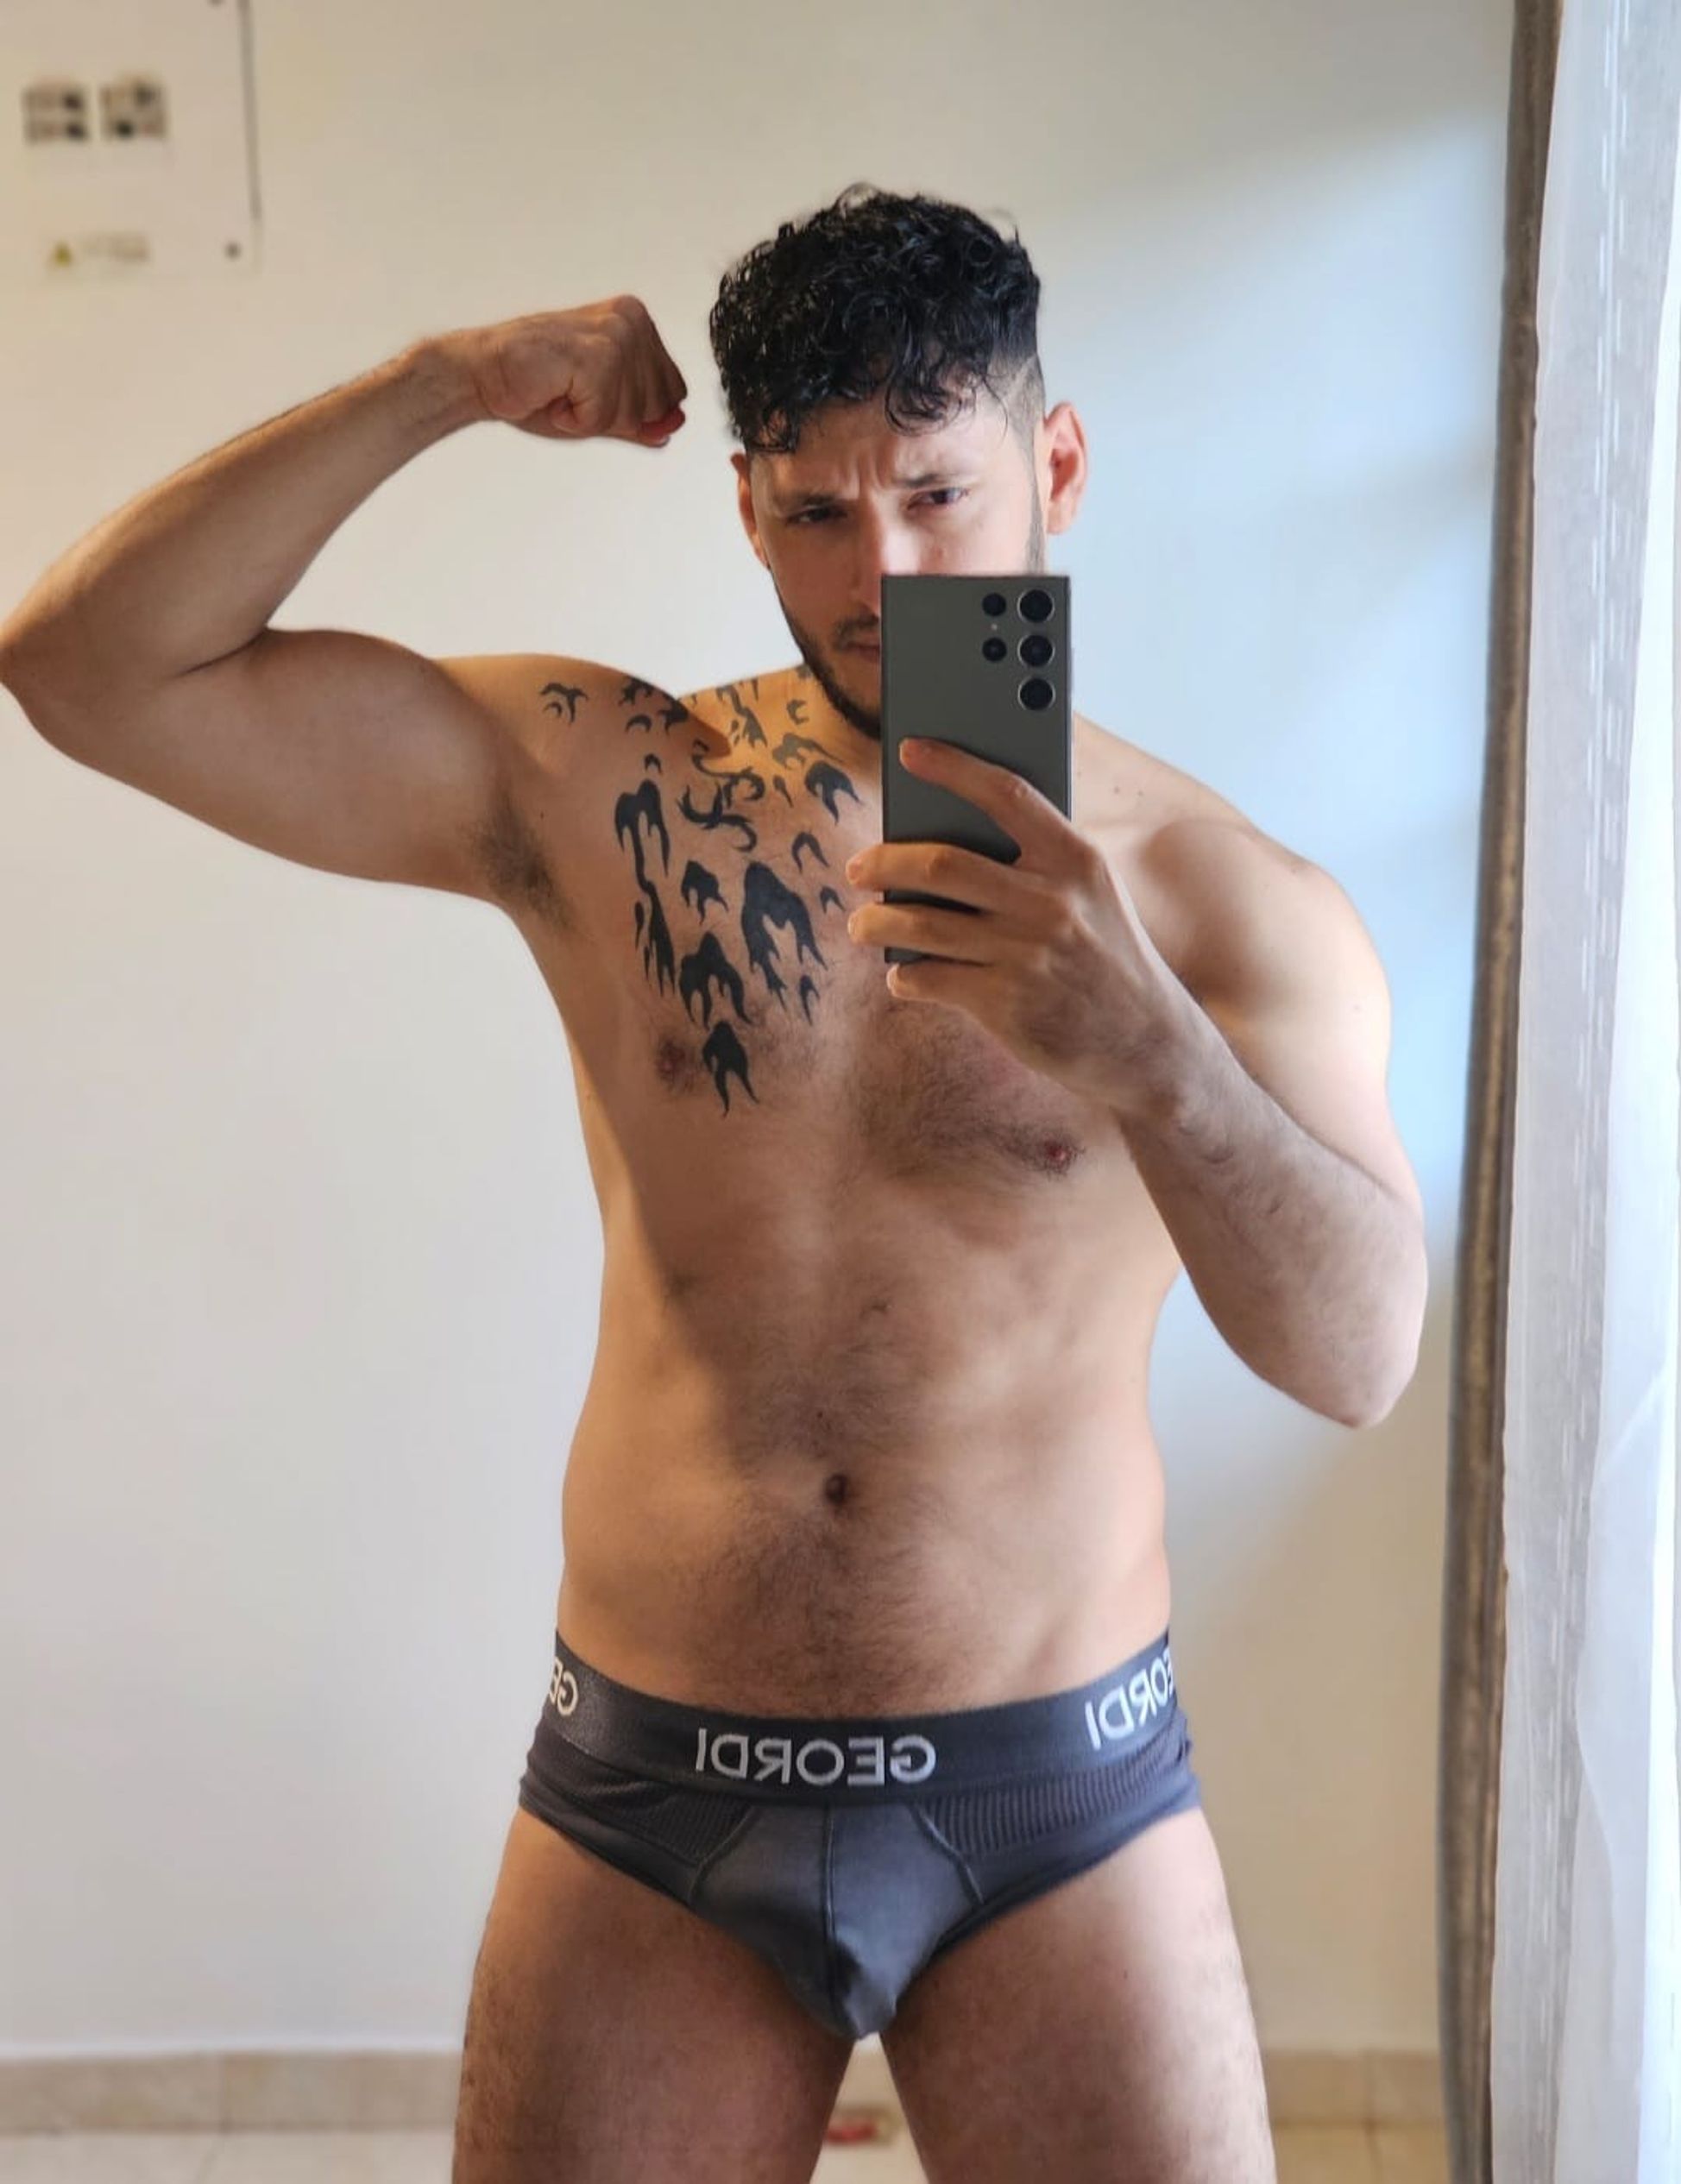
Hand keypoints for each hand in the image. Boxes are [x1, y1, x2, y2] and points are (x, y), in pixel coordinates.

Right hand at [449, 295, 688, 445]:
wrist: (482, 374)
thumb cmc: (536, 386)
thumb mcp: (600, 408)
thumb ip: (639, 418)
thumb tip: (672, 428)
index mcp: (637, 322)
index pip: (672, 393)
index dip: (631, 412)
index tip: (588, 392)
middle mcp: (632, 320)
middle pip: (658, 407)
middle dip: (613, 417)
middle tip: (571, 392)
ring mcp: (616, 333)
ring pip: (633, 415)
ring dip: (590, 418)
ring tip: (560, 391)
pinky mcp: (596, 354)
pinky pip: (604, 418)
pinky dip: (575, 421)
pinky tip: (552, 394)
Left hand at [843, 738, 1193, 1113]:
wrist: (1147, 1042)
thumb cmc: (1104, 956)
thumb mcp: (1092, 896)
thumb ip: (1036, 865)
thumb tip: (941, 841)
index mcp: (1076, 860)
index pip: (1007, 794)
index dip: (954, 768)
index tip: (911, 752)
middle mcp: (1052, 901)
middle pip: (942, 863)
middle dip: (885, 863)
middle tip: (858, 869)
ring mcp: (1026, 954)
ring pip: (921, 925)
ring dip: (877, 923)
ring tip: (862, 925)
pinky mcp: (1005, 1004)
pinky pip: (929, 978)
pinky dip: (906, 977)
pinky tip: (904, 975)